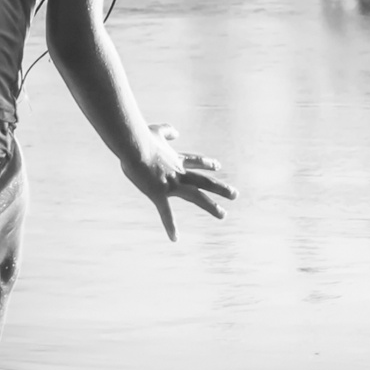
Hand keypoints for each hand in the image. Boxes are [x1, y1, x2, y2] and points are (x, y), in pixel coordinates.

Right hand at [120, 124, 233, 240]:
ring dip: (211, 206)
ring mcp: (171, 184)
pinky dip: (170, 226)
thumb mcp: (155, 130)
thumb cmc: (141, 138)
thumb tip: (176, 131)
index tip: (218, 166)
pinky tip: (174, 238)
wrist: (134, 145)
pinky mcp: (159, 194)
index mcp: (175, 159)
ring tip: (223, 215)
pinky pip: (166, 213)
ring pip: (196, 196)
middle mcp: (178, 172)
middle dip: (220, 188)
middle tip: (235, 195)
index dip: (207, 164)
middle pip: (204, 181)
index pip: (196, 161)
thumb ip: (167, 131)